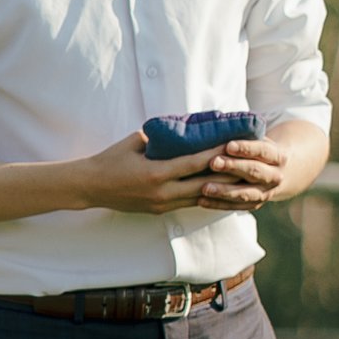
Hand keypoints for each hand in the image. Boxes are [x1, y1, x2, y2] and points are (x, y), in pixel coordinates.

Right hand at [72, 131, 231, 215]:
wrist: (90, 187)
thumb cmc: (110, 160)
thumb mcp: (135, 141)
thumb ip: (161, 136)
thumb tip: (182, 127)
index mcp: (156, 174)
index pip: (195, 164)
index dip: (217, 154)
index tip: (235, 145)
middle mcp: (162, 193)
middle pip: (204, 185)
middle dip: (228, 176)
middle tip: (248, 166)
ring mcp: (162, 204)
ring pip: (200, 198)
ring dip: (221, 190)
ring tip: (241, 182)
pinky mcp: (160, 211)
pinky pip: (189, 203)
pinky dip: (205, 196)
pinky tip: (219, 191)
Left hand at [194, 135, 289, 210]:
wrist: (281, 172)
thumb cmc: (259, 150)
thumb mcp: (258, 140)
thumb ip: (243, 136)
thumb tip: (216, 128)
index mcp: (278, 156)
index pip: (263, 151)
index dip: (246, 148)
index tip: (229, 145)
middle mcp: (275, 176)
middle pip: (254, 172)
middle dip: (233, 167)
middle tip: (214, 163)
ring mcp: (266, 193)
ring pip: (245, 194)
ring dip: (224, 191)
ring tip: (205, 188)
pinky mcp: (254, 205)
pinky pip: (235, 207)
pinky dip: (218, 204)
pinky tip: (201, 200)